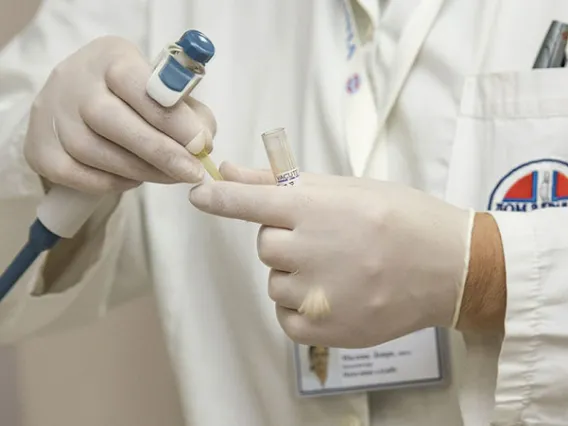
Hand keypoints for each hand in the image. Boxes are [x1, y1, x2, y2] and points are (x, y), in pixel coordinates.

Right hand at [25, 36, 215, 193]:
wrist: (79, 100)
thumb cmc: (135, 97)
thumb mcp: (165, 92)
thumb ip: (192, 115)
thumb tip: (203, 145)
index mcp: (110, 58)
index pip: (138, 84)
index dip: (173, 118)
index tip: (200, 144)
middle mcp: (74, 81)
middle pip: (112, 120)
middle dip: (160, 152)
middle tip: (191, 173)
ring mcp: (51, 114)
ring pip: (93, 151)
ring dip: (140, 171)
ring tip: (169, 177)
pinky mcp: (39, 148)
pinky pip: (75, 174)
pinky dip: (109, 183)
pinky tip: (133, 180)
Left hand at [188, 164, 474, 347]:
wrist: (449, 267)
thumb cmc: (402, 218)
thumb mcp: (349, 188)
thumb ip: (283, 183)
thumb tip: (231, 171)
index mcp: (318, 209)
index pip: (251, 202)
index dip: (220, 198)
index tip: (198, 194)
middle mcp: (314, 250)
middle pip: (266, 245)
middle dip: (287, 239)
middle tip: (327, 239)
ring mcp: (319, 294)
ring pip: (275, 281)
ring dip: (296, 275)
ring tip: (340, 269)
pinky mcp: (325, 329)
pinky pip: (285, 316)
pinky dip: (300, 307)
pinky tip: (334, 295)